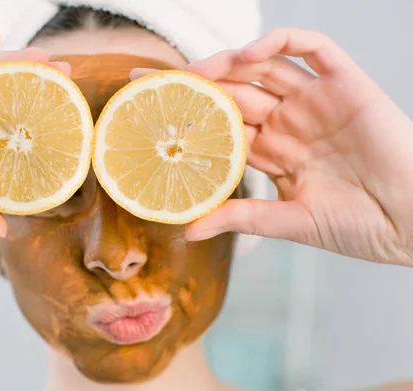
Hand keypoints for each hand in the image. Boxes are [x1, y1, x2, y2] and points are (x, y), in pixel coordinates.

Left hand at [150, 29, 412, 265]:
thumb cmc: (360, 226)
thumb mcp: (289, 223)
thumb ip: (241, 218)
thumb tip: (189, 230)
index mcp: (274, 152)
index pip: (220, 126)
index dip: (186, 118)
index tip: (148, 114)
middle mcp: (290, 122)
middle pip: (233, 93)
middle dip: (194, 87)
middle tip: (153, 85)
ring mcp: (316, 102)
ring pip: (264, 68)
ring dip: (228, 64)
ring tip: (194, 72)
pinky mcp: (346, 86)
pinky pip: (314, 50)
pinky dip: (282, 43)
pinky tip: (250, 54)